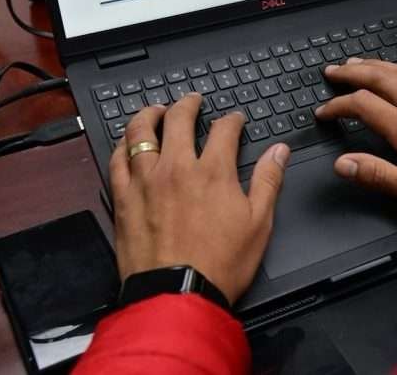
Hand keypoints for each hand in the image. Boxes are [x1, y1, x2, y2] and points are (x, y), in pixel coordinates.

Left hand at [109, 94, 289, 304]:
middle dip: (187, 104)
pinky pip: (117, 160)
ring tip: (155, 110)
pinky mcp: (123, 199)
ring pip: (140, 132)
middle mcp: (176, 167)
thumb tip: (280, 151)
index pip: (223, 129)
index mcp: (213, 171)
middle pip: (178, 119)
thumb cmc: (220, 264)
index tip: (235, 120)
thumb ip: (269, 180)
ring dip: (149, 115)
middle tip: (192, 100)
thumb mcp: (259, 222)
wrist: (177, 296)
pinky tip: (127, 143)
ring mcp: (145, 181)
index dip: (232, 119)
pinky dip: (123, 145)